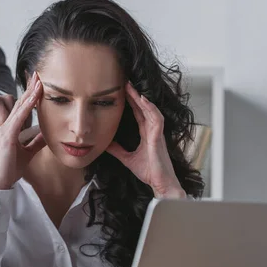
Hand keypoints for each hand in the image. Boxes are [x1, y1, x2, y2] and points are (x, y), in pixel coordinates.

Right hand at [0, 72, 45, 191]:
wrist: (1, 181)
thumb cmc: (11, 167)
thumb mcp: (29, 151)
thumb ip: (37, 141)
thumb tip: (48, 133)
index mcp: (12, 128)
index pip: (23, 107)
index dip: (31, 94)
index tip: (40, 83)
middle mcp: (8, 125)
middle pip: (20, 102)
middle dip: (30, 88)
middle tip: (38, 73)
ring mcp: (6, 129)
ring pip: (20, 107)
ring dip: (30, 93)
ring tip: (38, 80)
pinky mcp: (7, 136)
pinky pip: (18, 118)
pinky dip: (27, 107)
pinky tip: (34, 98)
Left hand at [106, 82, 185, 198]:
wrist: (160, 184)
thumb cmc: (149, 172)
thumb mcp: (127, 159)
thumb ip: (118, 150)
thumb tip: (106, 144)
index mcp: (146, 134)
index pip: (138, 114)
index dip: (132, 103)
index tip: (123, 92)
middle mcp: (153, 131)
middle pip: (144, 109)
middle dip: (135, 95)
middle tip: (126, 83)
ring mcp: (157, 133)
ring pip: (151, 110)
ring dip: (142, 99)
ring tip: (132, 88)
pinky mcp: (159, 138)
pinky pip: (157, 119)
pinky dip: (151, 109)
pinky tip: (144, 101)